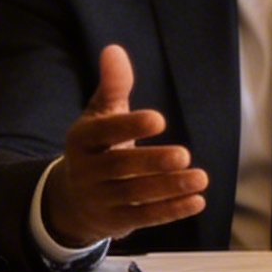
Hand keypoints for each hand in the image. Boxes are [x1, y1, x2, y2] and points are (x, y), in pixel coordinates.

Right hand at [40, 45, 206, 248]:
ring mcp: (100, 199)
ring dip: (170, 188)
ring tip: (200, 178)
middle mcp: (87, 170)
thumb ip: (113, 85)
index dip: (130, 126)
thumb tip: (114, 49)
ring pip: (136, 195)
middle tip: (184, 154)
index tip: (159, 119)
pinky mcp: (116, 221)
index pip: (104, 132)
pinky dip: (171, 211)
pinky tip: (196, 200)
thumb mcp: (99, 115)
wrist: (71, 199)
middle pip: (121, 167)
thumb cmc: (97, 147)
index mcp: (82, 139)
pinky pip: (145, 217)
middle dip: (153, 162)